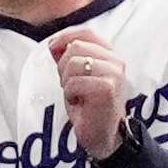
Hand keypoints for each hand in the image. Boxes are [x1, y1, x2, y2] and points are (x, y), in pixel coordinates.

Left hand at [49, 27, 129, 159]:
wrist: (103, 135)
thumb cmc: (88, 107)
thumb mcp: (75, 78)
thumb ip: (68, 59)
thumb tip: (53, 44)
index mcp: (109, 54)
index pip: (86, 32)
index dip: (64, 37)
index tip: (52, 50)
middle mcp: (115, 60)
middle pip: (75, 47)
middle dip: (63, 67)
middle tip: (71, 86)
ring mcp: (114, 73)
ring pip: (73, 64)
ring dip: (66, 82)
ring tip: (77, 95)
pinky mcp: (108, 88)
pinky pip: (74, 82)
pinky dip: (70, 94)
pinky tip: (80, 103)